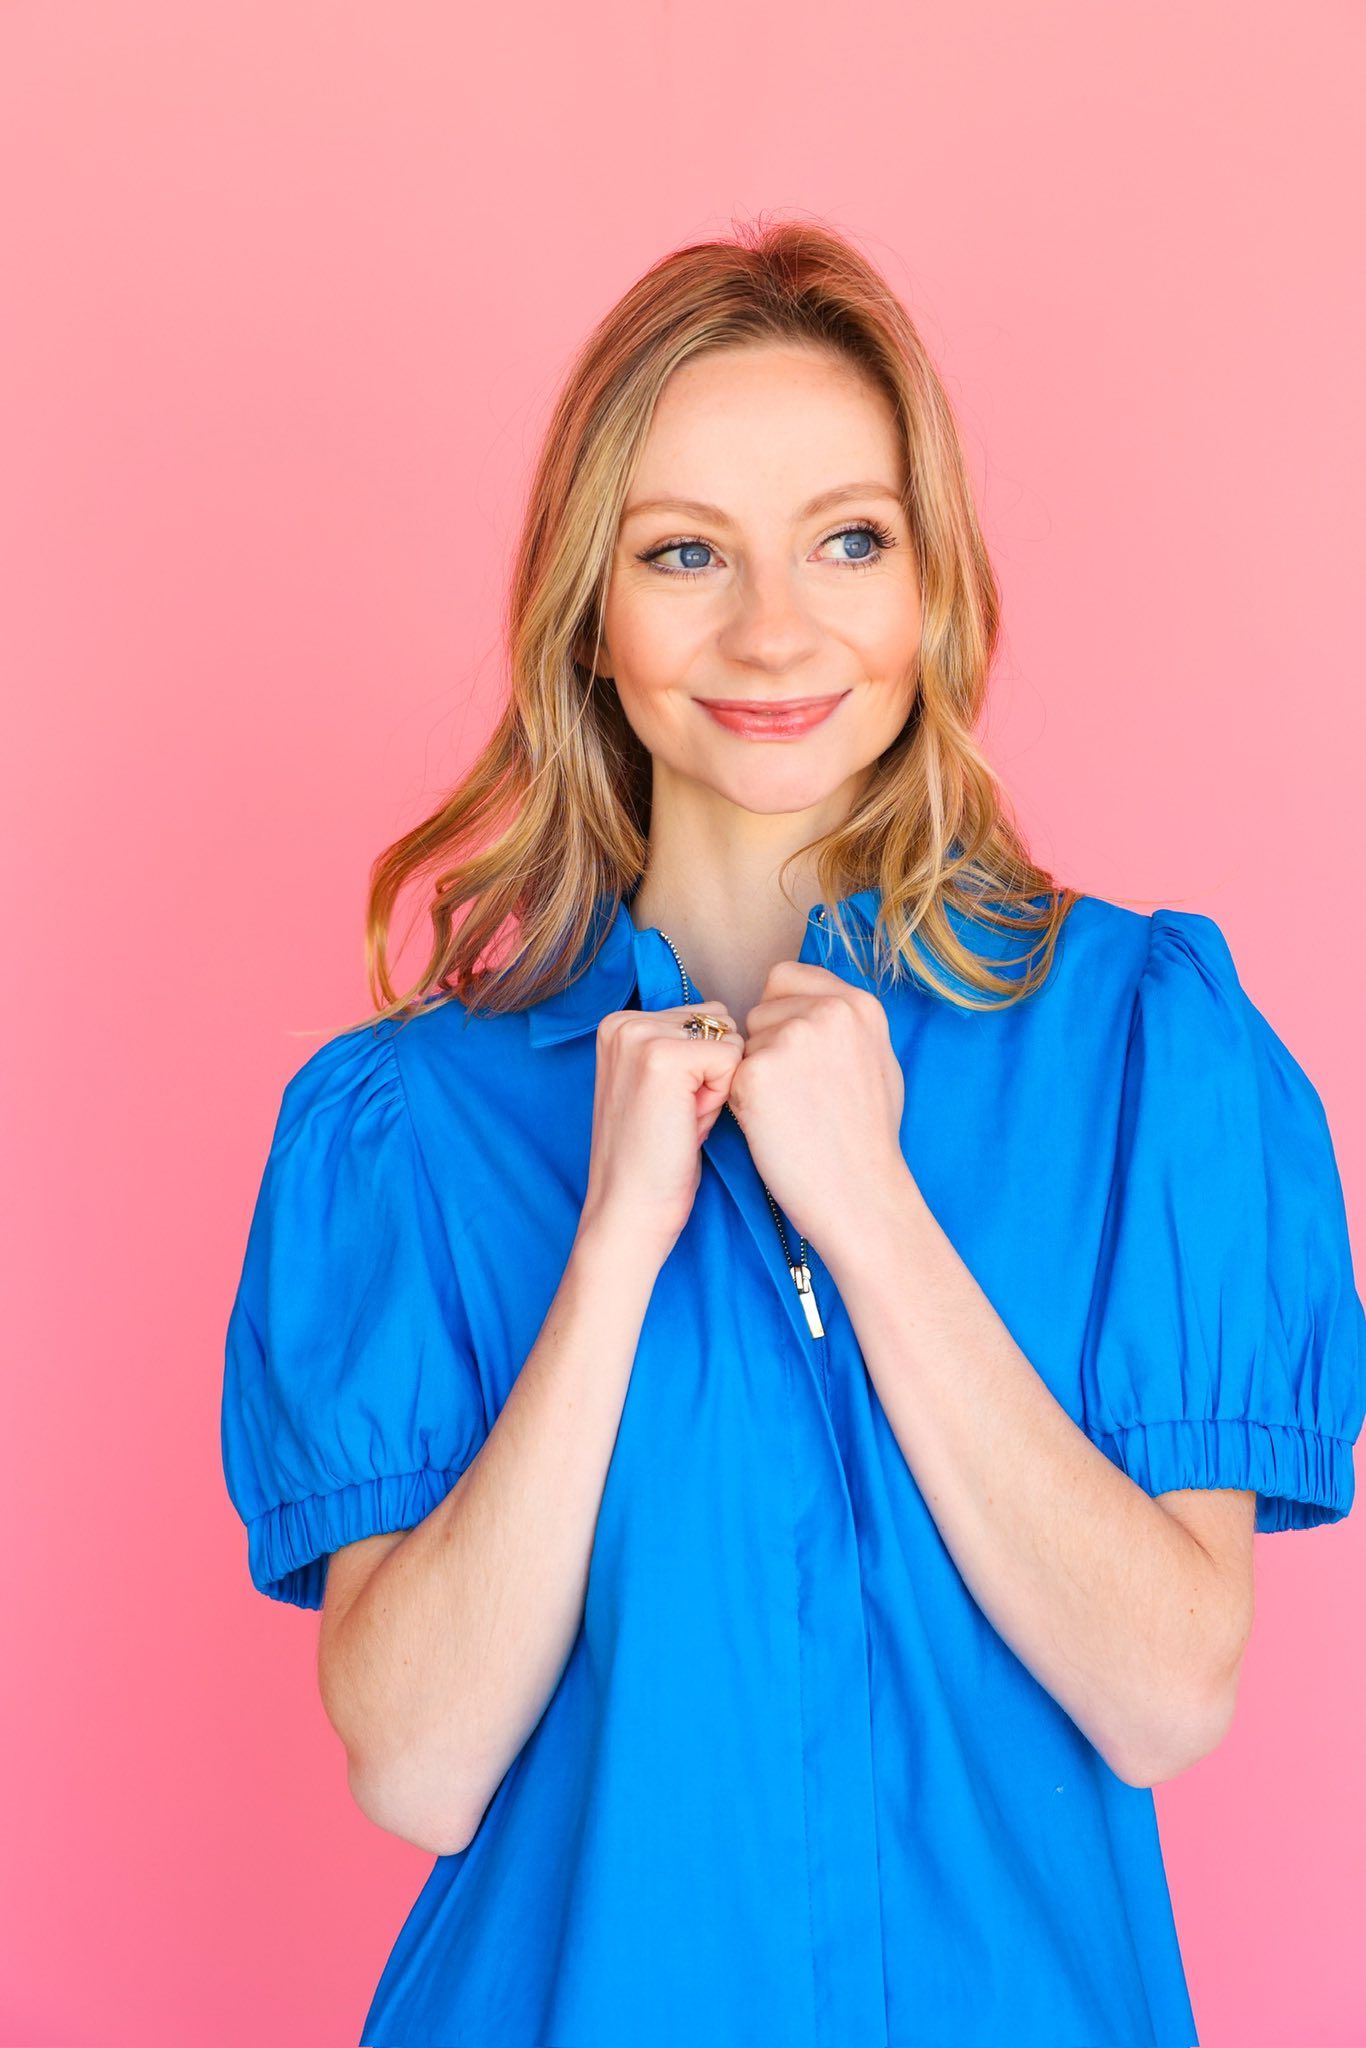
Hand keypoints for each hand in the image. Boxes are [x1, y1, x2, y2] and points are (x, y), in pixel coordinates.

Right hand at [579, 998, 742, 1267]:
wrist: (629, 1210)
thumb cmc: (653, 1157)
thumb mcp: (660, 1086)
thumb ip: (680, 1046)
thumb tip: (727, 1020)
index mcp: (618, 1023)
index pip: (702, 1018)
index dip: (702, 1068)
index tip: (671, 1106)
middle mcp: (623, 1021)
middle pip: (717, 1022)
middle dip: (712, 1070)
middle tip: (679, 1115)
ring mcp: (639, 1036)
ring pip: (727, 1037)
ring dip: (718, 1081)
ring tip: (683, 1118)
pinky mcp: (662, 1057)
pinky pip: (731, 1057)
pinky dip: (721, 1095)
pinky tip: (689, 1122)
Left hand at [726, 961, 916, 1258]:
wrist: (861, 1192)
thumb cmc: (868, 1138)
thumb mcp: (878, 1060)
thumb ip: (844, 1023)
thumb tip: (810, 1002)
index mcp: (859, 1004)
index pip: (786, 978)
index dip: (781, 1014)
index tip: (793, 1052)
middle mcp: (828, 1011)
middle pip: (760, 1009)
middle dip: (766, 1045)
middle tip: (797, 1093)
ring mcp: (791, 1039)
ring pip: (742, 1042)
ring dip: (753, 1072)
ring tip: (790, 1111)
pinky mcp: (757, 1072)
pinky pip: (730, 1073)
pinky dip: (742, 1100)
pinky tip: (773, 1126)